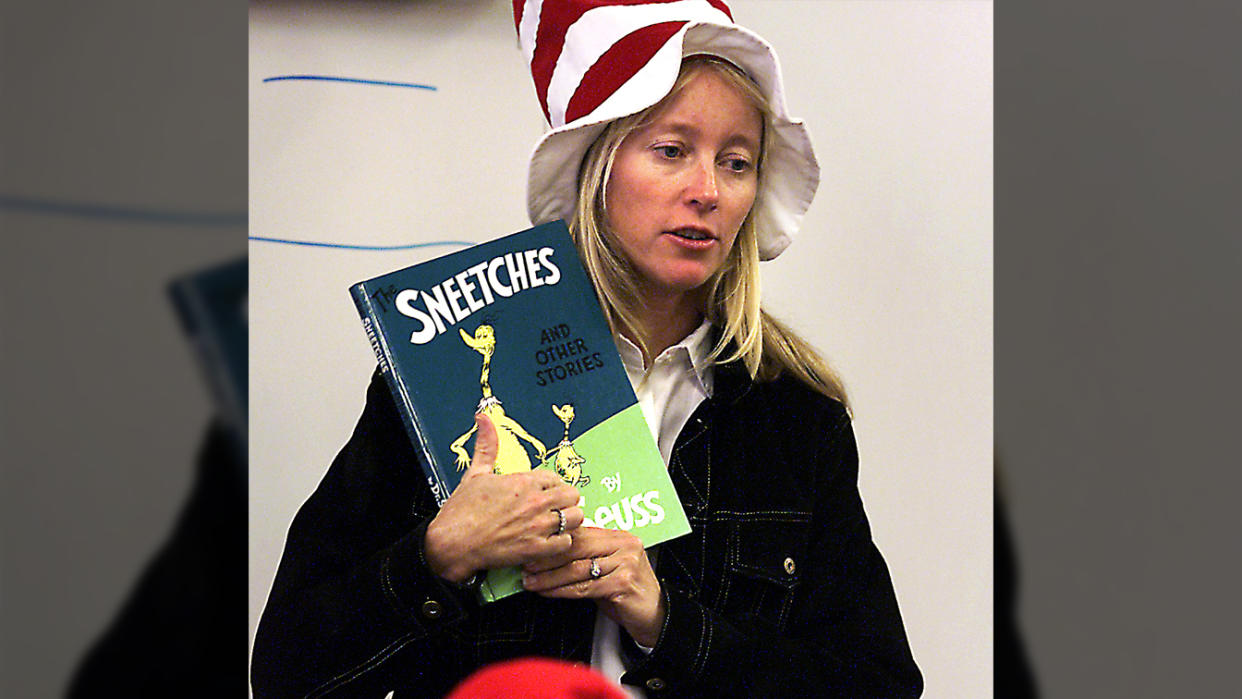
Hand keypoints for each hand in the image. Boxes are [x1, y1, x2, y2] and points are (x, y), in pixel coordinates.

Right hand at [424, 414, 584, 582]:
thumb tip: (484, 419)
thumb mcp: (475, 474)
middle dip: (565, 501)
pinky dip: (561, 542)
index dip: (552, 485)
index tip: (545, 492)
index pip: (556, 478)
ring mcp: (537, 526)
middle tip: (554, 508)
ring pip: (575, 518)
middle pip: (572, 495)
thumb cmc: (461, 512)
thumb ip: (487, 446)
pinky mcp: (536, 549)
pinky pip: (566, 542)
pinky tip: (549, 541)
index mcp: (523, 482)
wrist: (451, 544)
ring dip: (568, 521)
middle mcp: (534, 502)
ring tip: (556, 524)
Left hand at [521, 527, 664, 647]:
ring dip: (549, 577)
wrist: (656, 615)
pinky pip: (584, 587)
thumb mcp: (608, 569)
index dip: (554, 541)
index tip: (532, 548)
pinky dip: (562, 590)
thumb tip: (549, 554)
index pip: (580, 532)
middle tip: (526, 565)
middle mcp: (625, 545)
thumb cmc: (627, 593)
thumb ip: (586, 558)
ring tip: (531, 581)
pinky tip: (548, 592)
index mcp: (619, 536)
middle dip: (547, 558)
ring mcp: (626, 563)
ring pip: (578, 568)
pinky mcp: (623, 583)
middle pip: (577, 547)